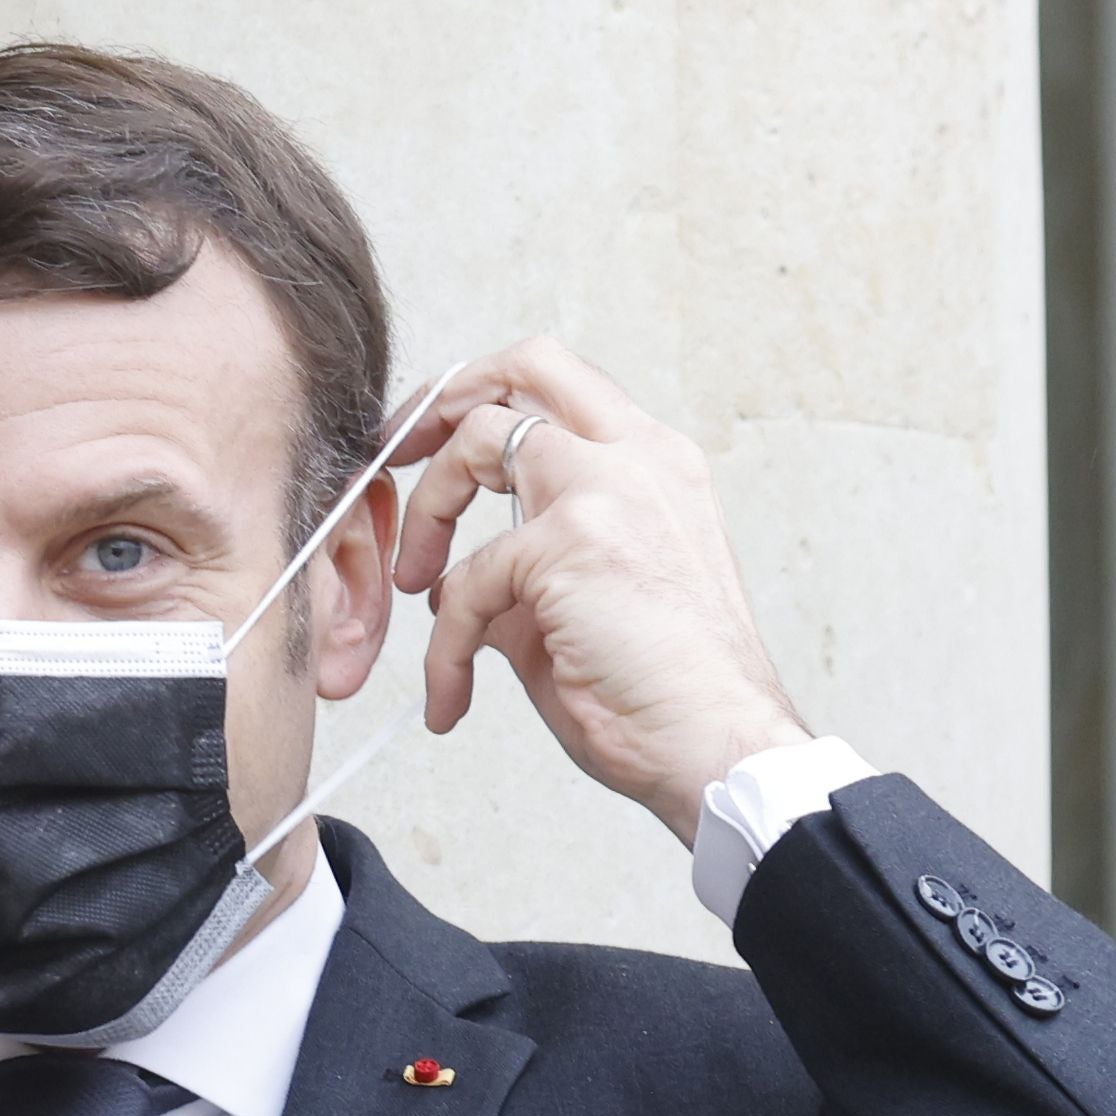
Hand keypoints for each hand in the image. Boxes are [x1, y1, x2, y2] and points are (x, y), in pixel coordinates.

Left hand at [386, 342, 809, 838]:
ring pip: (479, 440)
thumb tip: (464, 580)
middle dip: (443, 400)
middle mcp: (639, 457)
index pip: (563, 387)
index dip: (487, 400)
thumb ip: (534, 568)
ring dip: (427, 514)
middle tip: (397, 456)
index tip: (438, 448)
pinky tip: (452, 694)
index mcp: (657, 465)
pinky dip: (445, 643)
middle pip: (525, 366)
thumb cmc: (670, 696)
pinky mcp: (569, 543)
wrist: (718, 749)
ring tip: (418, 588)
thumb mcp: (597, 604)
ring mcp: (606, 488)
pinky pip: (468, 580)